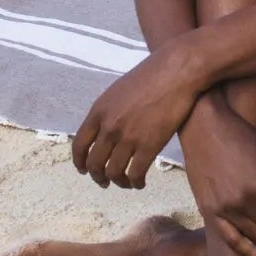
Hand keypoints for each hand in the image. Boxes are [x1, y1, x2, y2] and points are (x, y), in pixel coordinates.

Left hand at [72, 43, 202, 188]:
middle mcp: (109, 127)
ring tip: (125, 183)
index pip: (79, 146)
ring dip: (118, 182)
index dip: (80, 163)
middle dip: (98, 177)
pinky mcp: (149, 146)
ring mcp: (128, 138)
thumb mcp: (118, 91)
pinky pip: (135, 173)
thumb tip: (104, 131)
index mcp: (98, 111)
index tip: (84, 171)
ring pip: (114, 172)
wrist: (176, 72)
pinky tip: (140, 182)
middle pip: (95, 163)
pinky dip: (135, 183)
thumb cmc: (150, 76)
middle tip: (105, 182)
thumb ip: (107, 111)